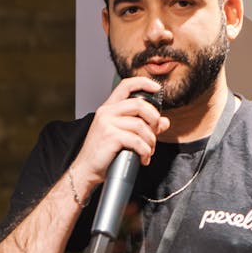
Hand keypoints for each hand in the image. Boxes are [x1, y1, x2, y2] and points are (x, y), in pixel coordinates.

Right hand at [71, 76, 169, 190]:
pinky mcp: (110, 136)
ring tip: (148, 151)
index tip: (156, 88)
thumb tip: (164, 122)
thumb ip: (144, 126)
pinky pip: (137, 140)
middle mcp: (106, 112)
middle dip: (154, 119)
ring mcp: (107, 123)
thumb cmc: (103, 153)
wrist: (86, 169)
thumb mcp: (123, 135)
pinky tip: (143, 158)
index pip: (126, 85)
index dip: (143, 83)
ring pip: (140, 125)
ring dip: (150, 141)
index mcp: (109, 108)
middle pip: (139, 104)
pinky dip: (145, 151)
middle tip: (154, 133)